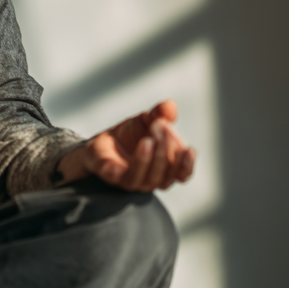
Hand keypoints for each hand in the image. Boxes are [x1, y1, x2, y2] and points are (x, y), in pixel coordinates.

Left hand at [56, 100, 194, 191]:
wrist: (100, 141)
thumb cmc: (128, 135)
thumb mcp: (145, 121)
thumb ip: (159, 114)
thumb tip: (169, 106)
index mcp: (164, 169)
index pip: (182, 173)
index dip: (186, 163)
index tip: (189, 149)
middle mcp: (151, 179)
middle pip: (167, 175)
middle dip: (167, 150)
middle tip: (161, 127)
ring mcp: (132, 181)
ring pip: (150, 180)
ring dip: (153, 159)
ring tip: (149, 138)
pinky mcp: (114, 178)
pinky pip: (127, 176)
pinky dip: (139, 162)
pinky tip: (143, 145)